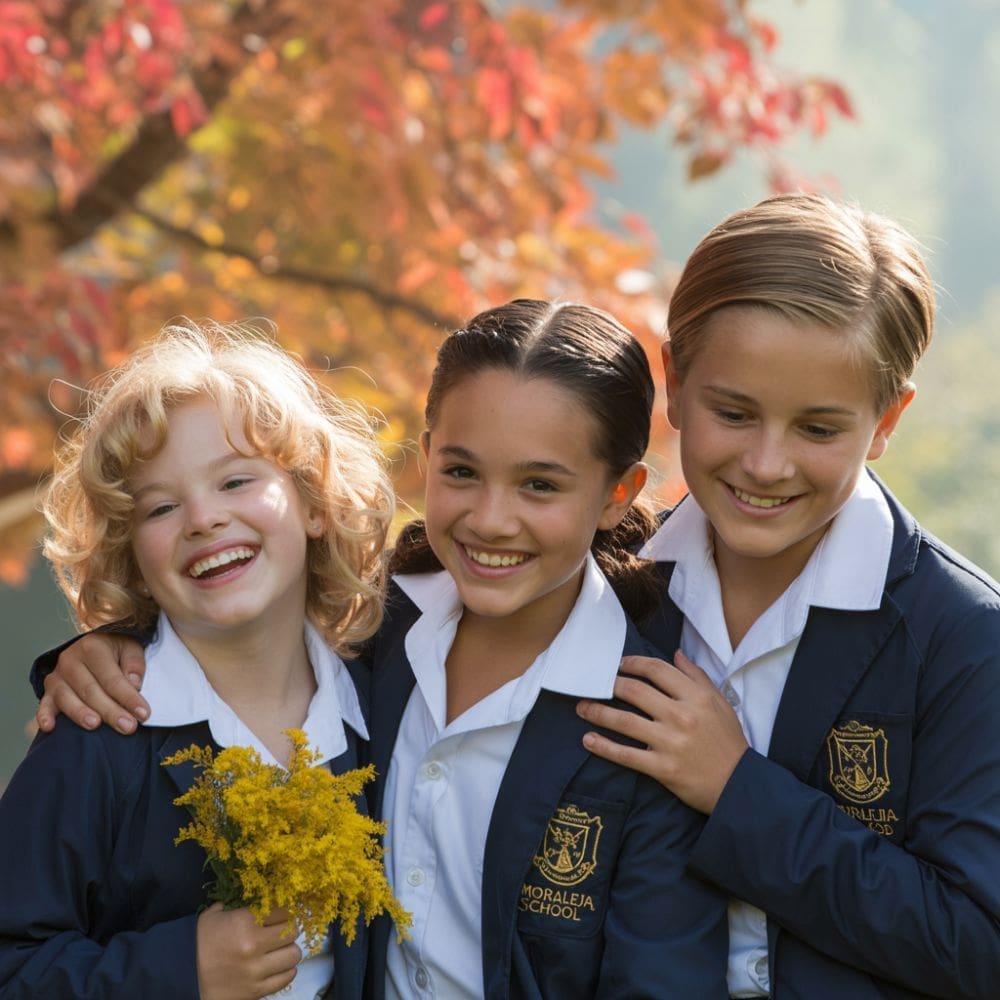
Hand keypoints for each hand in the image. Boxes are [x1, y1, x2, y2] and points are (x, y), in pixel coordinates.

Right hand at [36, 633, 149, 734]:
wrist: (94, 646)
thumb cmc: (115, 650)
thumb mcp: (131, 648)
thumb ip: (134, 664)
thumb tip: (134, 683)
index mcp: (93, 647)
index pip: (112, 678)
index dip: (128, 697)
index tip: (143, 714)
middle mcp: (70, 660)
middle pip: (91, 690)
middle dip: (110, 711)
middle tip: (128, 727)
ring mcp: (57, 676)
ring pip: (67, 698)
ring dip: (81, 714)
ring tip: (95, 725)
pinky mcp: (49, 691)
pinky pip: (44, 704)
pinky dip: (44, 716)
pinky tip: (49, 727)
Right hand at [197, 904, 301, 999]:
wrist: (184, 977)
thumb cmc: (199, 942)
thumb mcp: (214, 915)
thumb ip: (237, 904)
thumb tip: (258, 897)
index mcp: (245, 922)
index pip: (282, 911)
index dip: (283, 911)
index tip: (280, 914)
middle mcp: (254, 946)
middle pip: (292, 932)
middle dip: (288, 929)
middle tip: (281, 931)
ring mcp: (256, 971)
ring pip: (293, 955)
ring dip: (289, 950)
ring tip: (280, 949)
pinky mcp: (256, 991)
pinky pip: (286, 977)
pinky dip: (285, 970)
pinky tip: (277, 966)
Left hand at [576, 650, 748, 813]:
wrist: (739, 785)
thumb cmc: (728, 741)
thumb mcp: (719, 702)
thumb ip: (696, 676)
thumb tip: (676, 654)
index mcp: (695, 696)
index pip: (656, 670)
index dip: (632, 663)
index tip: (618, 665)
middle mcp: (681, 716)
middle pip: (634, 691)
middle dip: (609, 685)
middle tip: (593, 684)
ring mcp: (670, 742)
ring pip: (624, 721)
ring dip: (597, 712)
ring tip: (581, 707)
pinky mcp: (662, 768)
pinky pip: (626, 755)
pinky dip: (604, 746)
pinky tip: (588, 739)